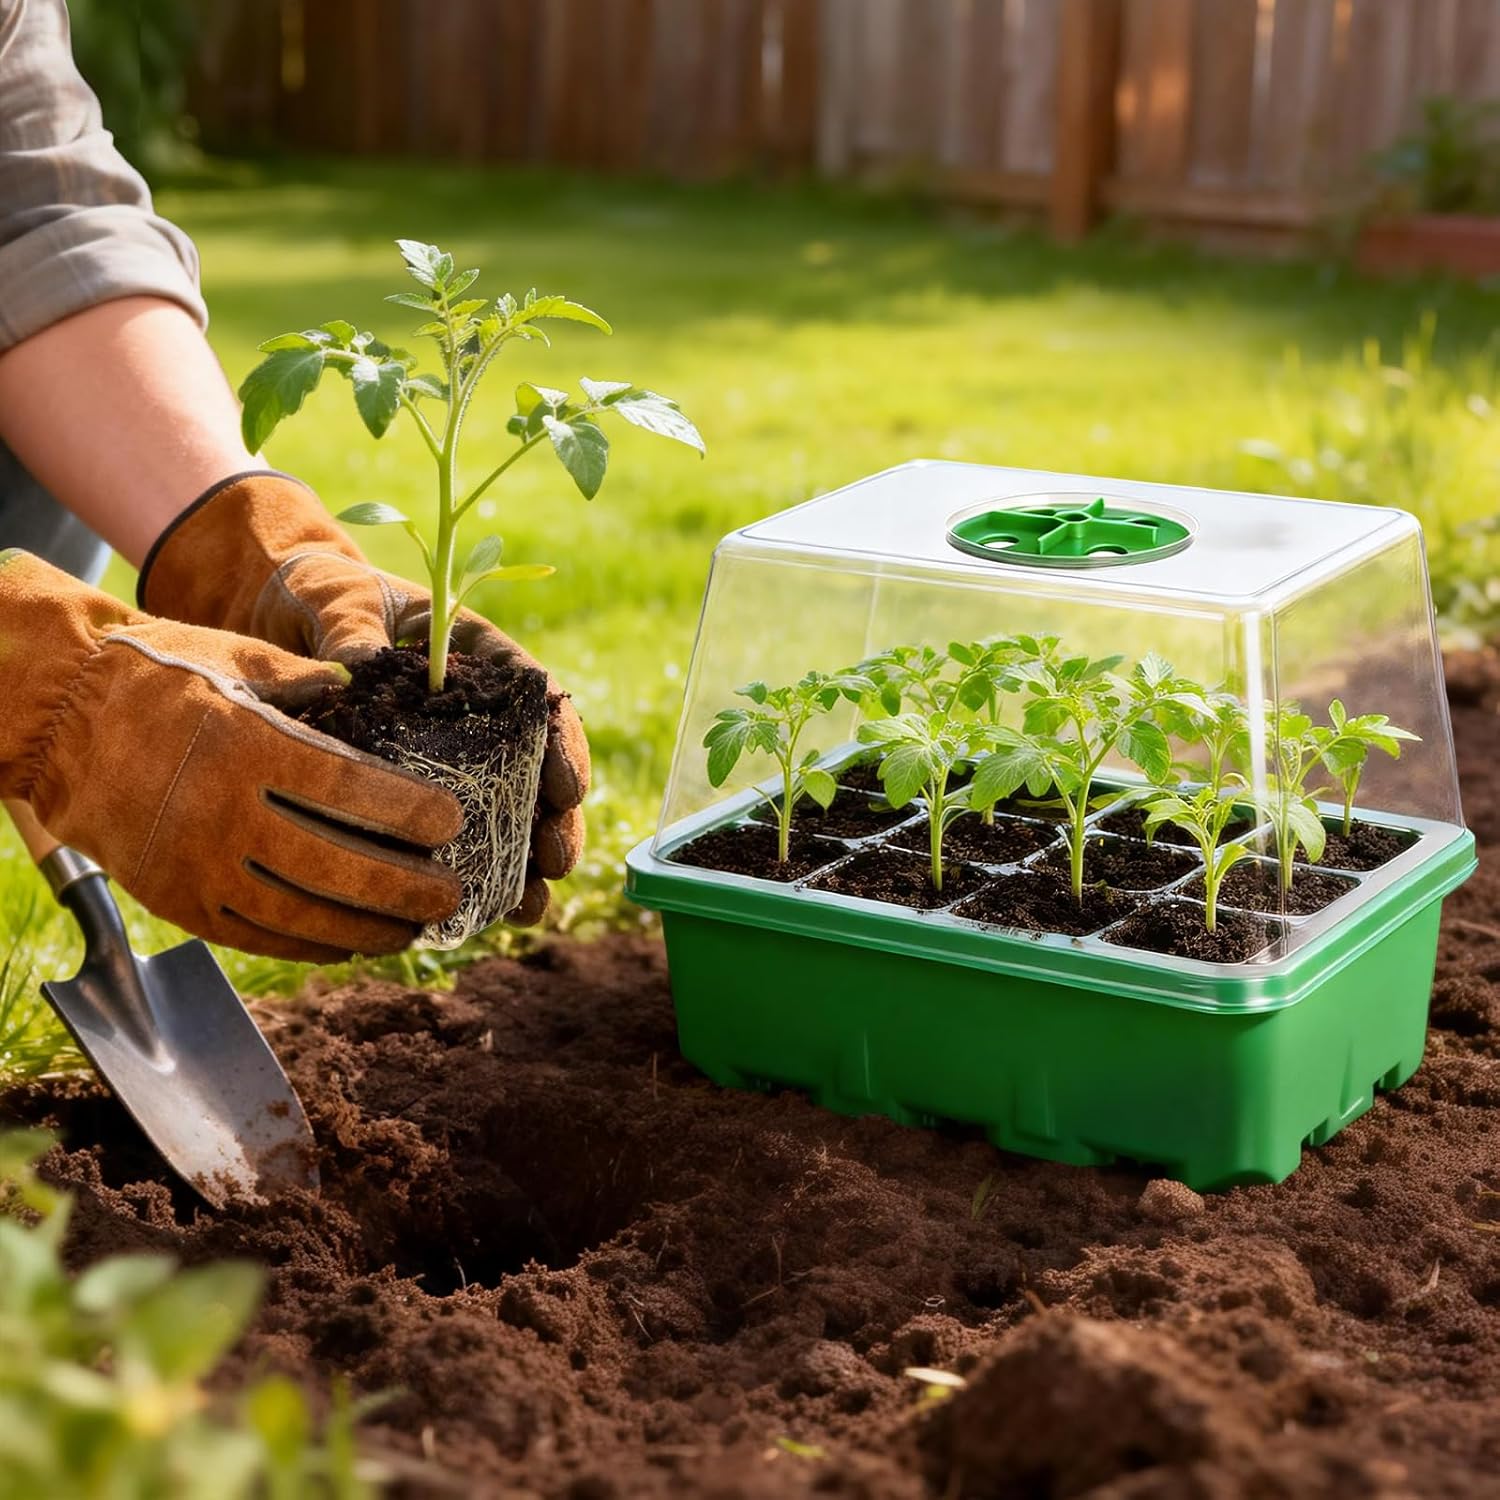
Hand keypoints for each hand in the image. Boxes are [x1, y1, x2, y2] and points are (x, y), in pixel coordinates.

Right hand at [0, 551, 461, 961]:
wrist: (57, 715)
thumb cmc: (160, 674)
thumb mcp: (242, 655)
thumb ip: (317, 682)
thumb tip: (382, 695)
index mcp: (248, 745)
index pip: (348, 790)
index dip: (407, 812)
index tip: (452, 821)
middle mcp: (223, 813)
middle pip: (333, 865)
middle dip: (404, 886)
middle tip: (453, 894)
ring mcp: (196, 865)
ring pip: (299, 914)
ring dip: (366, 927)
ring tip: (415, 928)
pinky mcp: (176, 899)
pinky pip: (256, 935)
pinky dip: (310, 944)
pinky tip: (352, 942)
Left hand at [139, 472, 587, 925]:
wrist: (280, 611)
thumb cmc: (321, 593)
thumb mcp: (339, 598)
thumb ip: (353, 628)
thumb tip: (360, 664)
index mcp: (477, 654)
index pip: (538, 698)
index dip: (561, 744)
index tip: (569, 787)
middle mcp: (478, 710)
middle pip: (537, 768)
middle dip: (554, 819)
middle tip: (556, 861)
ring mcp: (453, 753)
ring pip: (506, 811)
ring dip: (523, 862)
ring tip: (529, 907)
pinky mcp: (418, 789)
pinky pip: (454, 835)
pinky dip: (471, 875)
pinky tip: (476, 917)